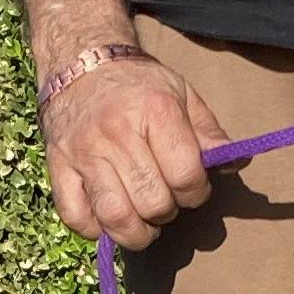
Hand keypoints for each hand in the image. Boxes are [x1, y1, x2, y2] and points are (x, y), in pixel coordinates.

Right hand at [41, 51, 219, 245]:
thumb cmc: (138, 84)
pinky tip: (108, 218)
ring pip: (115, 217)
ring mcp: (84, 152)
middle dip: (167, 212)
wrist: (82, 61)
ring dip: (136, 232)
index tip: (192, 188)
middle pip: (153, 202)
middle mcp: (117, 133)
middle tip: (165, 200)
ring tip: (143, 222)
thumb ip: (208, 133)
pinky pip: (76, 217)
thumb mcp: (181, 94)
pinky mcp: (58, 166)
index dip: (197, 193)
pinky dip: (95, 229)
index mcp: (155, 112)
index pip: (186, 177)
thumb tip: (235, 164)